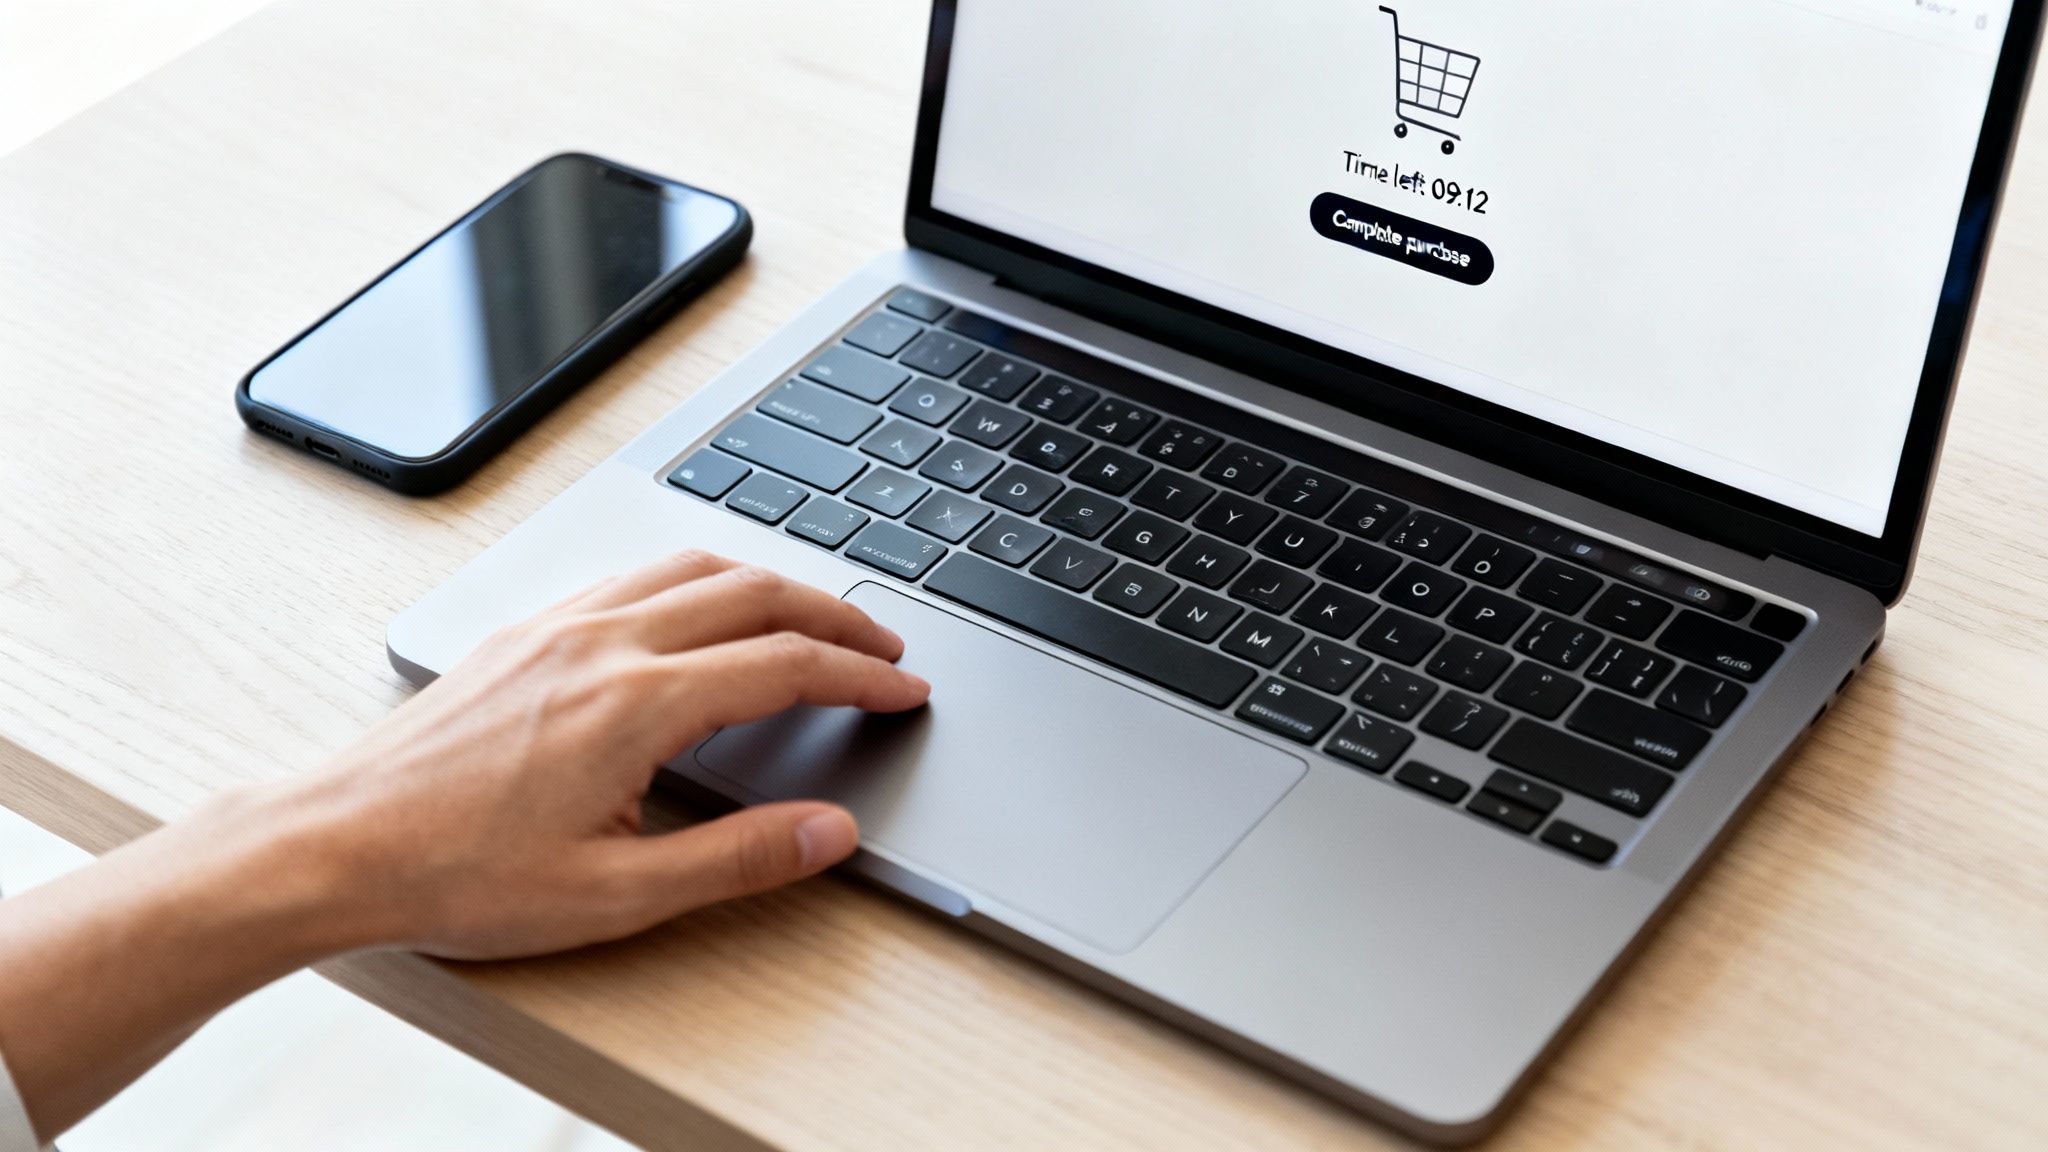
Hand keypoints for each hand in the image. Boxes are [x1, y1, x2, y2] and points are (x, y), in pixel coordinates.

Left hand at [266, 550, 930, 958]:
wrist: (333, 844)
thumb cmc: (456, 875)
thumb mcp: (613, 895)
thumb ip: (736, 860)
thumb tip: (829, 832)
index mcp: (636, 703)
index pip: (785, 665)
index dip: (862, 677)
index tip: (906, 691)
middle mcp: (602, 643)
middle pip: (753, 591)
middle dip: (835, 613)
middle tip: (884, 646)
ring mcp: (557, 626)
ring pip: (692, 566)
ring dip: (769, 581)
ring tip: (811, 616)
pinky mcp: (522, 630)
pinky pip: (632, 573)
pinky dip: (698, 577)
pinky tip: (701, 608)